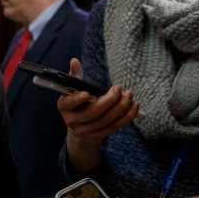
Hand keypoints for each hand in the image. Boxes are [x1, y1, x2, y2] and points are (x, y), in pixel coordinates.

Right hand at [58, 58, 140, 172]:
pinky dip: (126, 117)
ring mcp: (85, 131)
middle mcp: (72, 121)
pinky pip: (114, 127)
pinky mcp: (97, 136)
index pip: (69, 104)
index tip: (87, 93)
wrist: (79, 129)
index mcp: (64, 107)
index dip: (77, 100)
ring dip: (120, 108)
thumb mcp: (73, 90)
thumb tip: (74, 60)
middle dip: (107, 100)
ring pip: (105, 120)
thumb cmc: (77, 104)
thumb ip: (74, 76)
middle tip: (119, 88)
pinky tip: (134, 107)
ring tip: (129, 95)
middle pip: (91, 112)